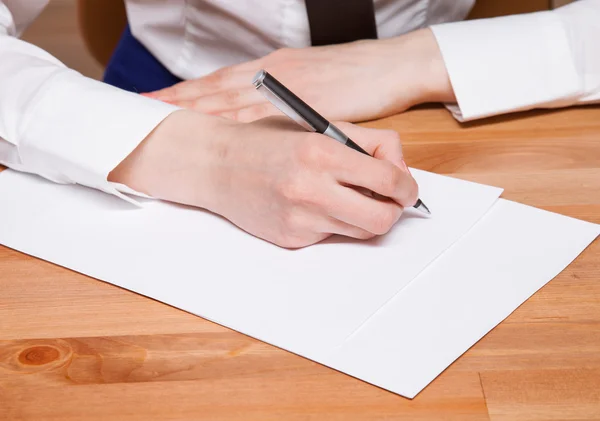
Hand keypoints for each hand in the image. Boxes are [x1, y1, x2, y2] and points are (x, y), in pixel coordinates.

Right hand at [109, 110, 417, 247]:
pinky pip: (329, 236)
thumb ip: (367, 143)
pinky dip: (332, 222)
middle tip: (389, 201)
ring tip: (347, 197)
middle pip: (381, 220)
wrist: (217, 164)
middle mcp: (311, 188)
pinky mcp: (290, 239)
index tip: (406, 188)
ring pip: (359, 232)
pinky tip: (311, 204)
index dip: (407, 187)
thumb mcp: (318, 125)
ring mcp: (300, 218)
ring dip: (364, 217)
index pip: (388, 182)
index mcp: (321, 152)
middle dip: (393, 212)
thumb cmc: (267, 140)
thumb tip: (399, 170)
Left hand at [144, 29, 454, 122]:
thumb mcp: (312, 82)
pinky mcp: (301, 101)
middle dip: (177, 98)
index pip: (220, 81)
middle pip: (215, 87)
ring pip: (229, 97)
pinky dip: (228, 119)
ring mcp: (285, 86)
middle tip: (140, 108)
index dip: (186, 90)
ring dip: (193, 107)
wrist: (391, 67)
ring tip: (159, 116)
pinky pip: (258, 112)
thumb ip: (283, 98)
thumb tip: (264, 117)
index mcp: (273, 68)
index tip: (156, 99)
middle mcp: (272, 74)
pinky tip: (207, 128)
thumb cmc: (356, 76)